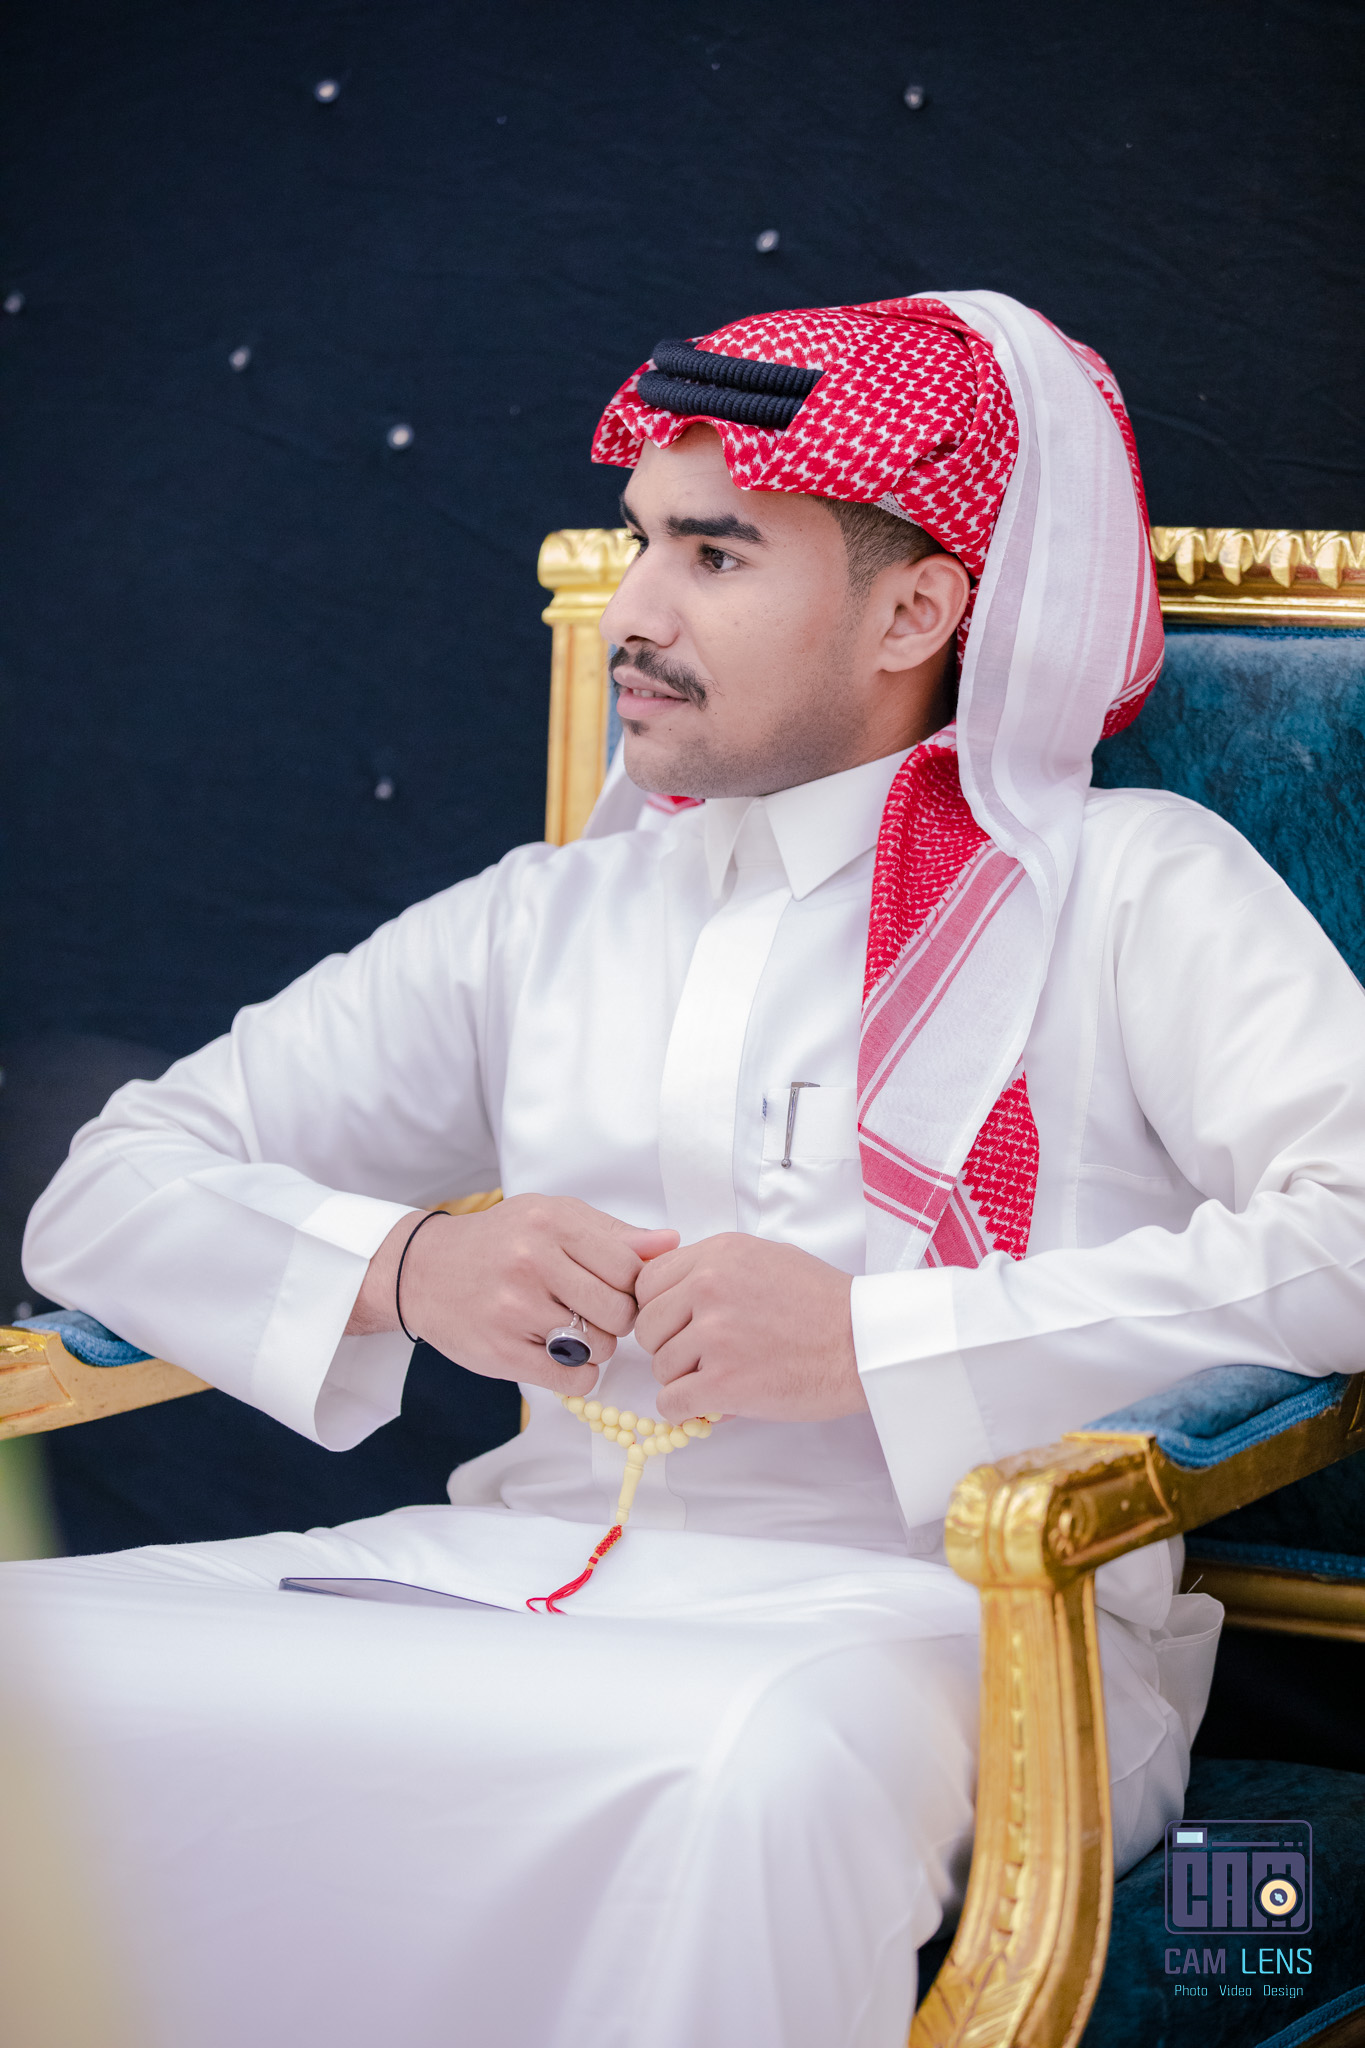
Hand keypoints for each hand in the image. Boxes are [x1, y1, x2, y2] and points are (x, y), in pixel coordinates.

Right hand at [346, 1196, 678, 1394]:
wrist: (423, 1271)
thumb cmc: (499, 1242)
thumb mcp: (552, 1217)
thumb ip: (612, 1233)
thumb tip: (670, 1244)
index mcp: (552, 1222)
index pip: (631, 1268)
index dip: (635, 1286)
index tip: (618, 1289)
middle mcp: (532, 1261)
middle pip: (620, 1311)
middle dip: (618, 1319)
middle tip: (595, 1312)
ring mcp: (514, 1308)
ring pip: (600, 1347)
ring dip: (596, 1346)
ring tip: (570, 1329)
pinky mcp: (501, 1351)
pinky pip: (574, 1378)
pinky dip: (580, 1374)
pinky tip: (562, 1356)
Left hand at [632, 1232, 864, 1423]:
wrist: (865, 1342)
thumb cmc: (825, 1303)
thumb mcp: (767, 1258)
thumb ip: (716, 1268)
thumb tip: (673, 1292)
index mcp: (718, 1254)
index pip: (647, 1282)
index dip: (659, 1308)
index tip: (678, 1324)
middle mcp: (710, 1286)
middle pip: (647, 1325)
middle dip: (668, 1345)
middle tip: (701, 1357)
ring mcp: (715, 1335)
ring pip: (659, 1366)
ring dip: (683, 1379)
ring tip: (722, 1376)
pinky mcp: (724, 1382)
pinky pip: (671, 1403)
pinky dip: (686, 1410)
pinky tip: (711, 1404)